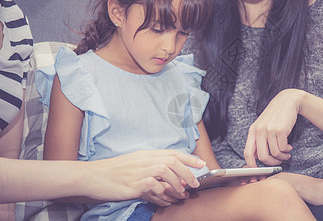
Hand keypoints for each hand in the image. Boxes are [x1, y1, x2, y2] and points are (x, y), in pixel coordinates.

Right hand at [83, 149, 204, 201]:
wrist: (91, 176)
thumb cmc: (113, 172)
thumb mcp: (134, 165)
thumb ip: (152, 168)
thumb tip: (171, 177)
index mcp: (146, 154)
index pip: (172, 152)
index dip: (189, 158)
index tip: (201, 164)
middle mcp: (144, 159)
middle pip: (173, 160)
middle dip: (188, 172)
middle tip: (194, 184)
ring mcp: (138, 170)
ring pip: (166, 170)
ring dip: (177, 183)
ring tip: (181, 193)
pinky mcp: (133, 183)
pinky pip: (154, 186)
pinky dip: (163, 193)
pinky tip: (165, 199)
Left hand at [244, 89, 301, 165]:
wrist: (286, 101)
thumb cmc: (275, 117)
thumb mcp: (262, 126)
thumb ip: (258, 140)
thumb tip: (257, 159)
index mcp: (252, 131)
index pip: (247, 153)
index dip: (251, 165)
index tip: (258, 170)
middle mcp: (259, 131)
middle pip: (263, 157)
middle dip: (272, 163)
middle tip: (278, 162)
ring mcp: (269, 130)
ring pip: (275, 154)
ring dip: (282, 157)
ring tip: (286, 153)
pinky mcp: (280, 130)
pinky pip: (283, 148)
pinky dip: (287, 150)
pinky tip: (289, 146)